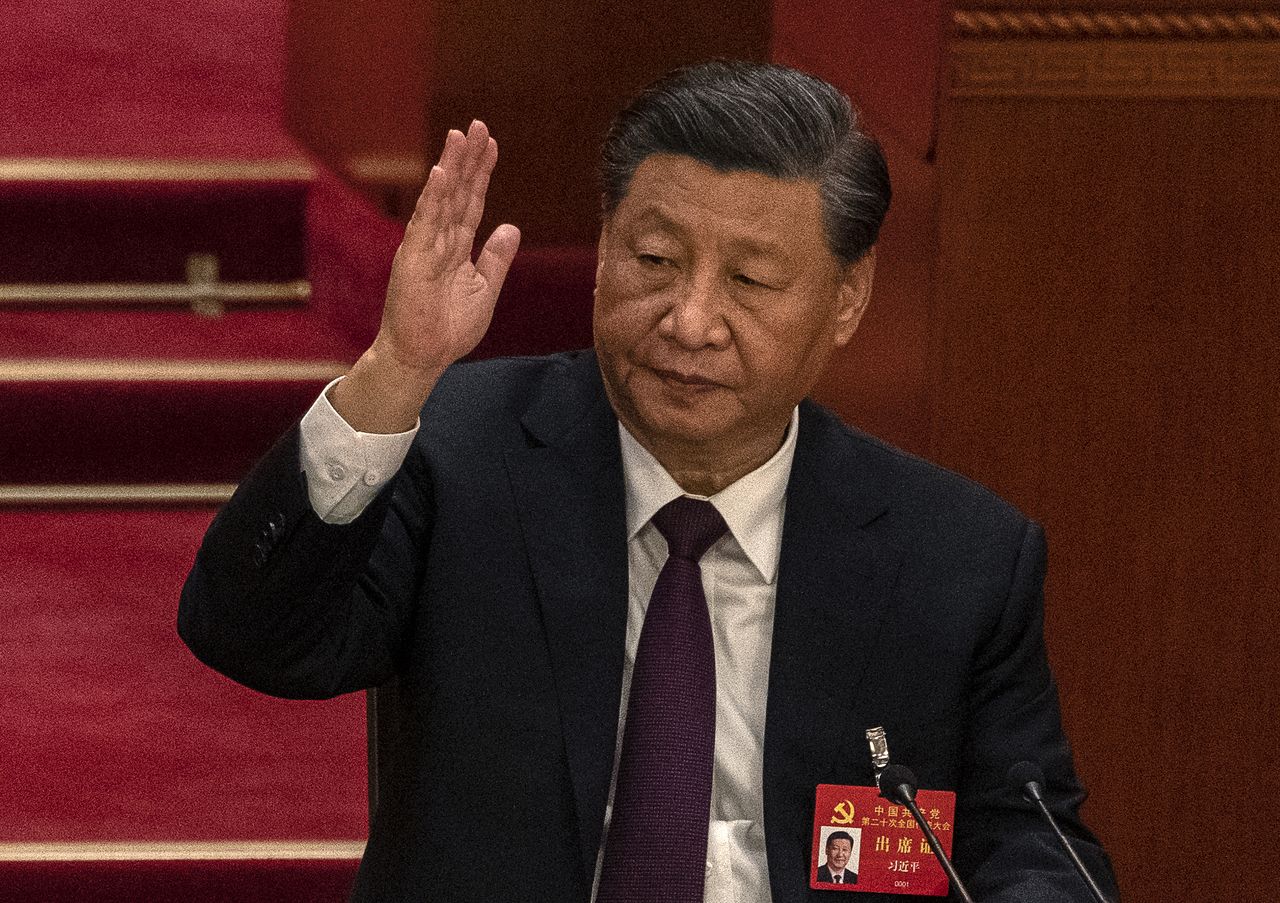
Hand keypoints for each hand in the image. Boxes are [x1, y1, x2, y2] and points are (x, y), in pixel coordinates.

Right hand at [333, 120, 520, 431]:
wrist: (424, 356)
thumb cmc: (449, 328)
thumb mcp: (484, 289)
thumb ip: (496, 258)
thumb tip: (512, 226)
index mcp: (457, 247)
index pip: (472, 202)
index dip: (481, 173)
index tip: (491, 144)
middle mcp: (440, 240)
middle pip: (458, 192)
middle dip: (468, 159)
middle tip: (477, 125)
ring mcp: (425, 247)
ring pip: (441, 199)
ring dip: (451, 167)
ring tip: (459, 136)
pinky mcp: (413, 259)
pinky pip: (425, 222)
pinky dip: (434, 197)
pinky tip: (442, 172)